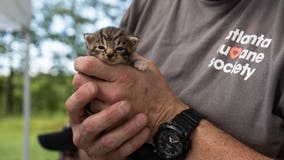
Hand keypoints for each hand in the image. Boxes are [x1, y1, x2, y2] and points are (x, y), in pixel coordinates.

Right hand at [65, 83, 149, 159]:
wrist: (109, 138)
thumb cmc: (106, 108)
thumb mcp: (100, 97)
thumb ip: (103, 79)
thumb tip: (113, 54)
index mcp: (78, 114)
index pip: (72, 105)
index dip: (81, 96)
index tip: (94, 85)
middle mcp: (82, 132)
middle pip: (90, 126)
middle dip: (107, 116)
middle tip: (126, 104)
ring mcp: (95, 147)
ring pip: (108, 141)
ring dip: (126, 129)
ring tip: (142, 118)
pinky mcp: (109, 157)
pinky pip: (122, 152)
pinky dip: (135, 140)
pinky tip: (146, 129)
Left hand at [72, 53, 187, 137]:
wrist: (166, 117)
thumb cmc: (157, 90)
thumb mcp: (147, 67)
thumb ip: (129, 56)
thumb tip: (113, 48)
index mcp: (123, 75)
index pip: (88, 65)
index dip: (81, 61)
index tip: (83, 62)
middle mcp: (114, 92)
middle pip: (79, 81)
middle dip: (81, 76)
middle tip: (89, 76)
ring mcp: (111, 109)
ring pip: (84, 97)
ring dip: (88, 93)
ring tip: (101, 90)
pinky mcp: (111, 121)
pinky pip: (93, 111)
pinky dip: (95, 106)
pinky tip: (105, 102)